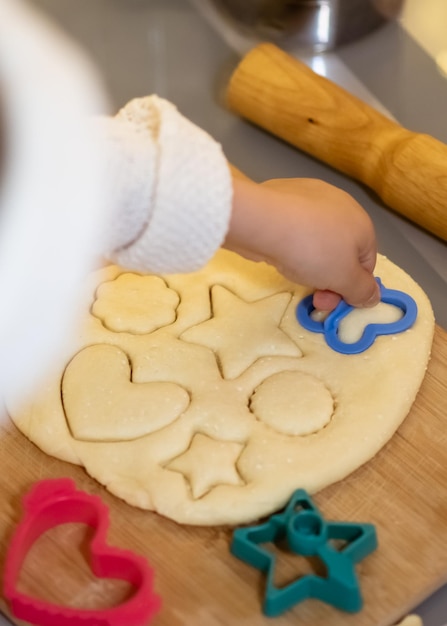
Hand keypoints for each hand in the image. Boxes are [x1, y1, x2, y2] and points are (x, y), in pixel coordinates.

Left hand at [224, 173, 379, 310]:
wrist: (264, 220)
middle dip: (329, 279)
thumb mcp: (344, 279)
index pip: (366, 264)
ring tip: (292, 270)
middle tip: (312, 297)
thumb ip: (363, 290)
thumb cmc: (312, 250)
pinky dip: (291, 243)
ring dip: (309, 263)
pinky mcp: (284, 196)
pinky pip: (295, 228)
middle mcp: (341, 205)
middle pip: (341, 251)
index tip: (330, 302)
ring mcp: (312, 197)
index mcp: (362, 223)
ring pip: (317, 240)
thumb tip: (374, 296)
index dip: (351, 288)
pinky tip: (279, 250)